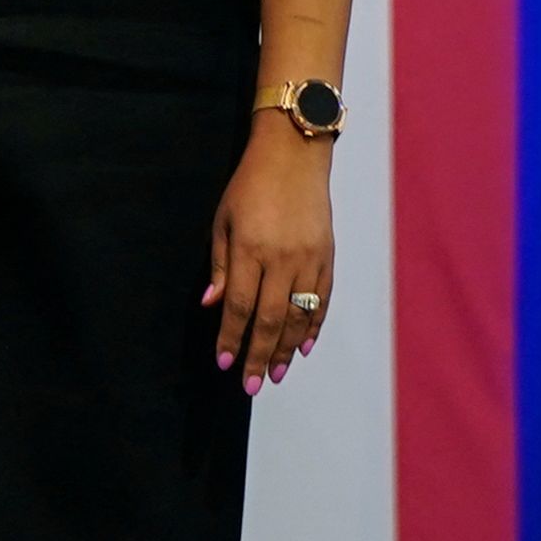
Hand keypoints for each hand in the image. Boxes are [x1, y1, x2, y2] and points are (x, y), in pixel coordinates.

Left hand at [204, 116, 335, 394]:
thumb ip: (219, 265)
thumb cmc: (250, 185)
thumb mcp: (223, 219)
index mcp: (250, 249)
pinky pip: (322, 302)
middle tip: (251, 385)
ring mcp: (309, 260)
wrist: (294, 156)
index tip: (225, 363)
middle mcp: (282, 259)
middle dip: (258, 356)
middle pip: (269, 319)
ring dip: (285, 350)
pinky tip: (302, 347)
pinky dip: (313, 328)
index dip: (231, 338)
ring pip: (298, 317)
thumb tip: (212, 306)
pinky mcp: (328, 258)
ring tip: (274, 375)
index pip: (238, 306)